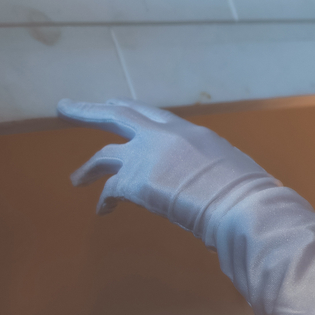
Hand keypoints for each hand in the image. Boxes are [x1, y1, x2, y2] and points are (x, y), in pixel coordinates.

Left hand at [58, 98, 272, 237]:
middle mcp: (163, 136)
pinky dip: (104, 200)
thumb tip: (208, 177)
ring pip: (104, 155)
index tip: (112, 103)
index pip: (152, 114)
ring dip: (88, 168)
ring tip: (76, 179)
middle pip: (117, 116)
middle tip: (65, 108)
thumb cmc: (249, 191)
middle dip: (88, 112)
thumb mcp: (230, 165)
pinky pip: (110, 190)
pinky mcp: (135, 181)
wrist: (241, 203)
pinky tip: (103, 210)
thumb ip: (208, 164)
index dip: (129, 110)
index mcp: (189, 131)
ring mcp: (146, 156)